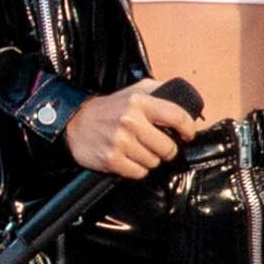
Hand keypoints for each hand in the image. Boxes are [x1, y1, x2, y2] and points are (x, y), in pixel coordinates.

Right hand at [66, 76, 203, 180]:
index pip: (177, 116)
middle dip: (166, 149)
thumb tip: (185, 101)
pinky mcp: (112, 160)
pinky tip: (129, 158)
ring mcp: (120, 142)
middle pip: (168, 147)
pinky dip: (137, 169)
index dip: (188, 129)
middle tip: (157, 145)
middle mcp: (130, 121)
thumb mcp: (133, 91)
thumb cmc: (109, 108)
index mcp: (139, 102)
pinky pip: (139, 172)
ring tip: (138, 150)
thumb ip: (159, 92)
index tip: (187, 135)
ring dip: (150, 159)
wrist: (74, 122)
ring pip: (154, 162)